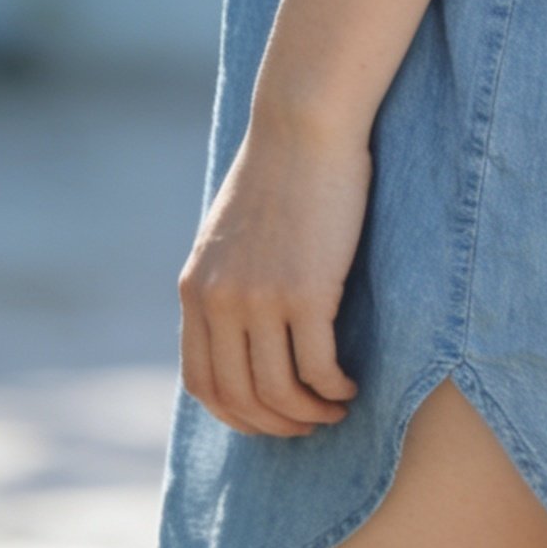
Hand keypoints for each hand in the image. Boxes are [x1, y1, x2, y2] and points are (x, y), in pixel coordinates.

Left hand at [178, 114, 370, 436]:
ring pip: (279, 391)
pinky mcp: (307, 292)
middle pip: (240, 398)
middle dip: (276, 424)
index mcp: (195, 290)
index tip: (269, 417)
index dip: (236, 414)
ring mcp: (261, 300)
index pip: (202, 382)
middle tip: (309, 424)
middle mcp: (220, 302)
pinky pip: (318, 369)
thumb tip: (242, 331)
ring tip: (335, 407)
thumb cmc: (279, 170)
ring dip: (309, 413)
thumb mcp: (231, 233)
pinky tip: (351, 384)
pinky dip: (335, 389)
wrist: (304, 123)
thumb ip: (226, 281)